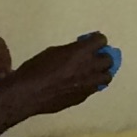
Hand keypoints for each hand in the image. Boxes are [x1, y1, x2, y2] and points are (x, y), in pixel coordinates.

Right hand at [0, 33, 115, 116]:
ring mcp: (89, 84)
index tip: (92, 42)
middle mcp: (89, 67)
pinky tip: (80, 84)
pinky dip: (90, 84)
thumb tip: (78, 52)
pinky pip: (94, 88)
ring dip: (100, 72)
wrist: (28, 93)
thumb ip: (70, 51)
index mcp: (81, 52)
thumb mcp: (53, 52)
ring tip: (90, 73)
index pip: (101, 40)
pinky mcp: (84, 96)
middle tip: (92, 58)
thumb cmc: (35, 69)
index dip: (96, 40)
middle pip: (108, 59)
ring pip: (107, 76)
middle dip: (101, 57)